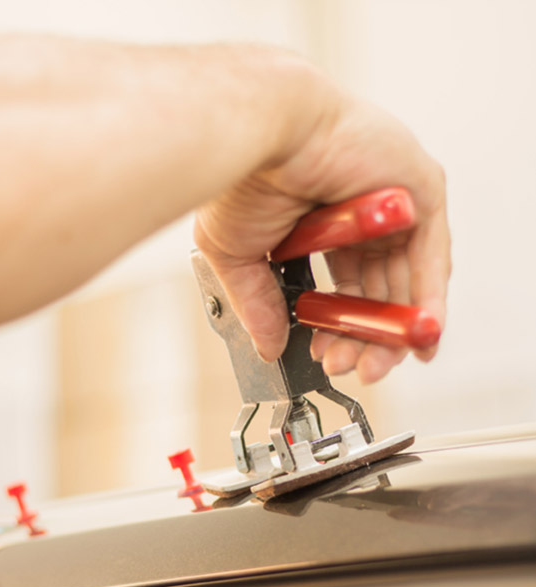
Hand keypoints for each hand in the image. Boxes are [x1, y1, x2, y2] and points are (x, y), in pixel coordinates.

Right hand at [195, 91, 449, 382]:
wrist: (261, 133)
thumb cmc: (243, 176)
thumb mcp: (240, 257)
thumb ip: (258, 304)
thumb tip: (267, 347)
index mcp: (324, 224)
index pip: (346, 285)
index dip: (339, 326)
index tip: (328, 356)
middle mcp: (363, 214)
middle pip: (379, 289)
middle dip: (365, 337)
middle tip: (353, 368)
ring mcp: (394, 203)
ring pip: (407, 280)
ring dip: (394, 330)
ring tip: (376, 364)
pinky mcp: (419, 190)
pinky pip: (431, 257)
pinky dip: (426, 300)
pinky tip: (415, 335)